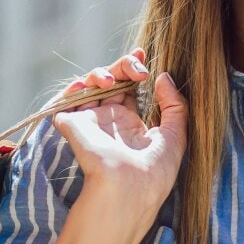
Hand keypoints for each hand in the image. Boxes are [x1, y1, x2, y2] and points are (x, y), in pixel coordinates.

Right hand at [50, 48, 187, 235]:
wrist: (129, 188)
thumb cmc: (156, 169)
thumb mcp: (176, 135)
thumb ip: (174, 105)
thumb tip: (164, 77)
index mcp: (131, 123)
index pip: (130, 89)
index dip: (134, 69)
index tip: (145, 55)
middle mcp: (109, 120)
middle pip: (112, 80)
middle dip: (123, 66)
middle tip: (138, 67)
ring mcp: (90, 121)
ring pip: (89, 84)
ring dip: (102, 73)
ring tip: (115, 80)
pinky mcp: (73, 124)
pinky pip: (67, 99)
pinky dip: (76, 87)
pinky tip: (93, 87)